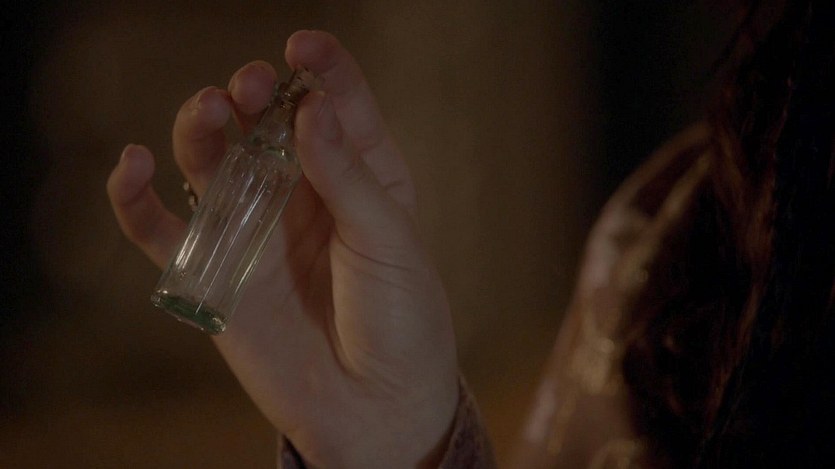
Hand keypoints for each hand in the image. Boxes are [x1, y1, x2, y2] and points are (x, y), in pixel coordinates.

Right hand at [107, 30, 458, 467]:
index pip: (336, 107)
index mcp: (360, 178)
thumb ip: (347, 177)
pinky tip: (131, 164)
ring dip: (201, 128)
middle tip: (249, 86)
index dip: (321, 70)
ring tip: (209, 112)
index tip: (302, 46)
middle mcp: (304, 195)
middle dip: (254, 94)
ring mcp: (257, 230)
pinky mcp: (217, 272)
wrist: (376, 409)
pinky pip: (164, 229)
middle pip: (265, 125)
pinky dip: (136, 198)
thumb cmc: (401, 321)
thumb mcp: (389, 242)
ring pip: (212, 162)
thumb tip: (310, 107)